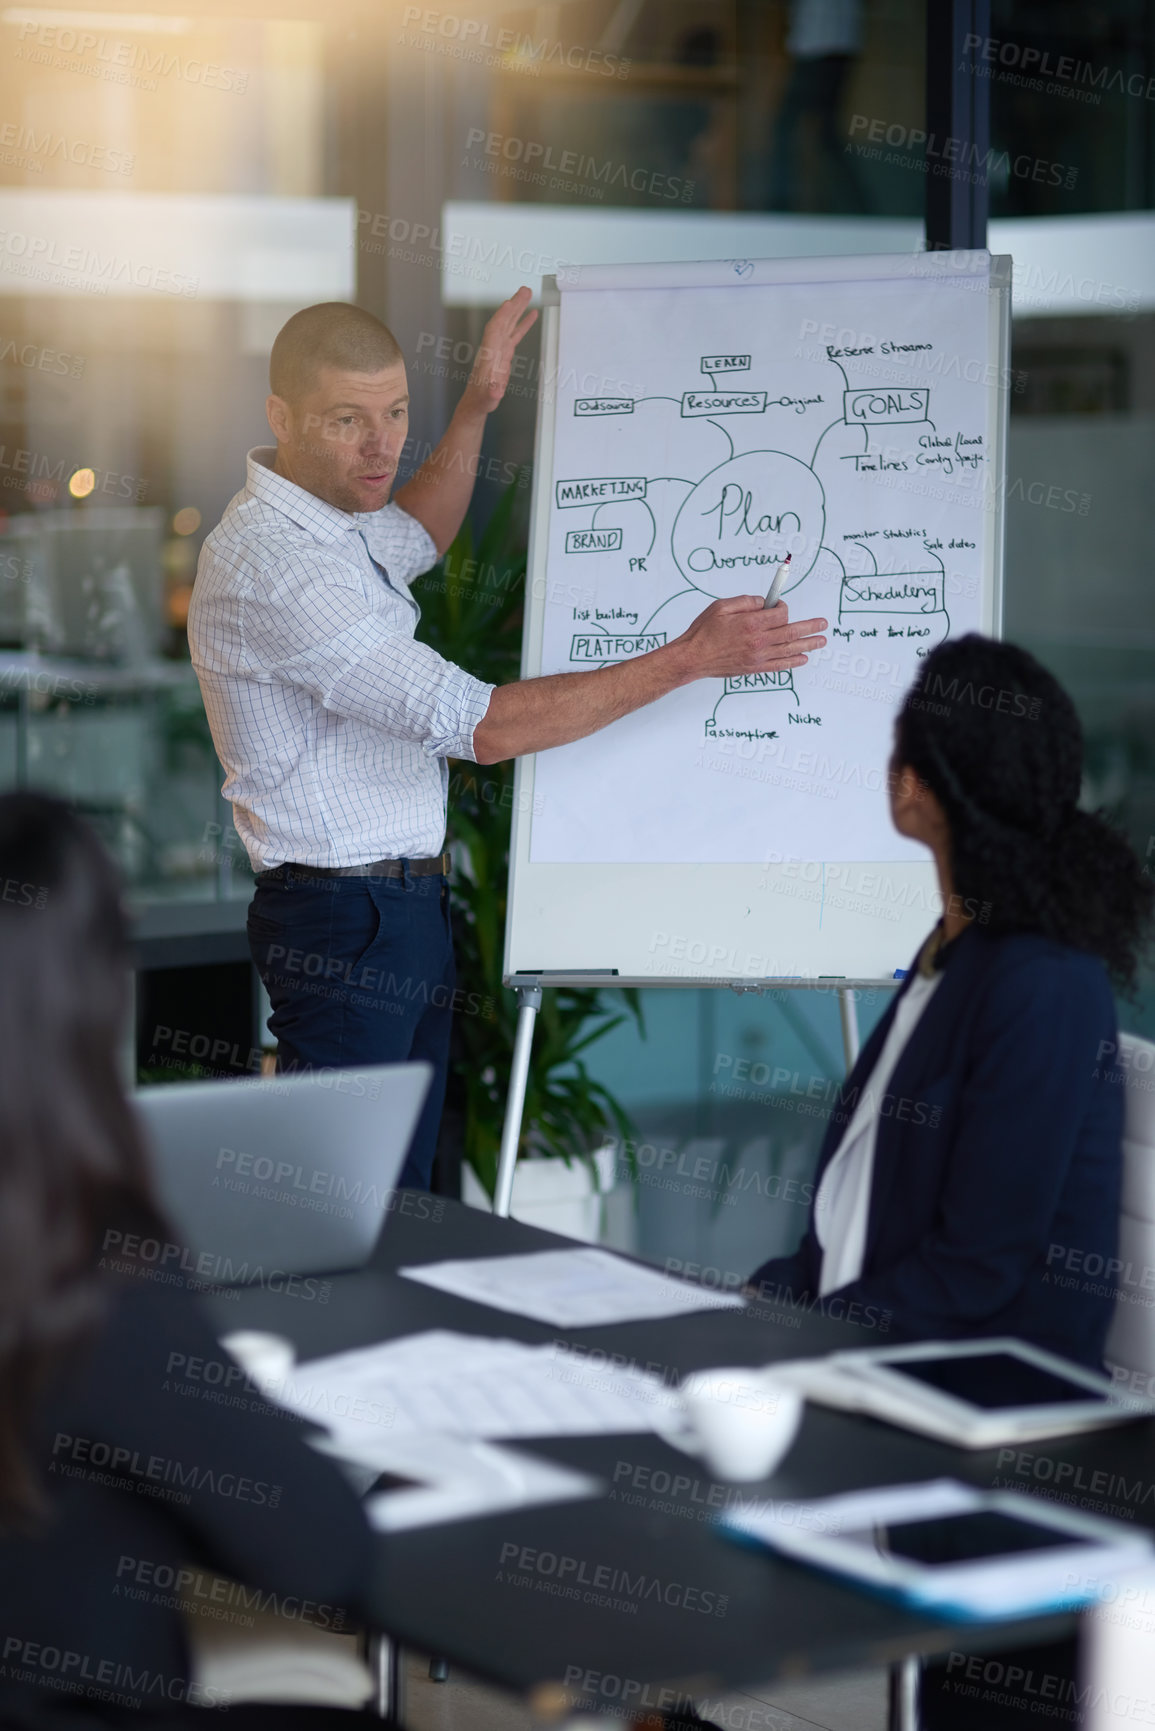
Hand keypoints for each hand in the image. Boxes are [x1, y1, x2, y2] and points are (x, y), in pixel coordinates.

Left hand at [458, 286, 538, 418]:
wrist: (477, 402)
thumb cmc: (482, 399)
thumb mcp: (488, 398)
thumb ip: (492, 393)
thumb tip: (496, 390)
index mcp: (489, 355)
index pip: (495, 330)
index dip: (502, 316)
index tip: (510, 302)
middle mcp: (493, 348)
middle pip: (504, 321)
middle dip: (514, 305)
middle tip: (525, 290)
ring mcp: (499, 349)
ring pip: (510, 323)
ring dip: (519, 309)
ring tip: (528, 294)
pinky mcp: (504, 353)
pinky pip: (514, 333)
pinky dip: (523, 323)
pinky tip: (531, 315)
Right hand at [672, 595, 826, 681]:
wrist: (693, 658)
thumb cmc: (704, 631)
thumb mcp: (721, 606)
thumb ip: (745, 602)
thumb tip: (763, 602)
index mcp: (751, 623)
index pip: (780, 614)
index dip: (783, 607)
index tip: (779, 606)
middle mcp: (758, 641)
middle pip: (791, 632)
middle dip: (810, 626)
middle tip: (823, 624)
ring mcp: (758, 656)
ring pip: (790, 649)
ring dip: (808, 644)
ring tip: (821, 640)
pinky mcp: (754, 668)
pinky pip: (779, 665)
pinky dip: (793, 662)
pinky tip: (803, 658)